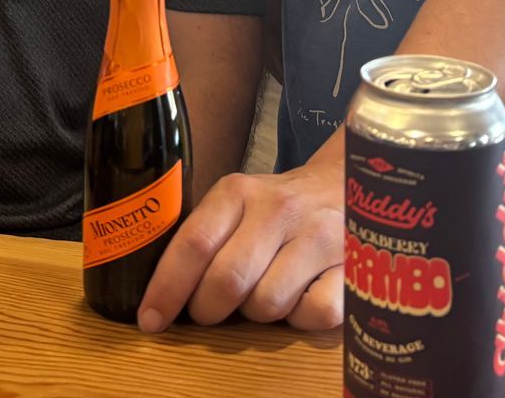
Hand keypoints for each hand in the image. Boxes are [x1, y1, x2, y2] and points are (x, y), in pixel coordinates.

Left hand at [138, 166, 343, 332]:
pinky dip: (301, 318)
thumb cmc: (278, 208)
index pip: (194, 243)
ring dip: (257, 313)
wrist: (346, 184)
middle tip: (209, 312)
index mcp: (238, 191)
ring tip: (264, 291)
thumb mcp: (236, 204)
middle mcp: (278, 209)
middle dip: (208, 310)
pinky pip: (312, 314)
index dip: (167, 288)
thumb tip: (157, 296)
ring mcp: (318, 235)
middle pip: (227, 280)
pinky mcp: (353, 264)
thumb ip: (203, 237)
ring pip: (267, 303)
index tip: (151, 319)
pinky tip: (301, 296)